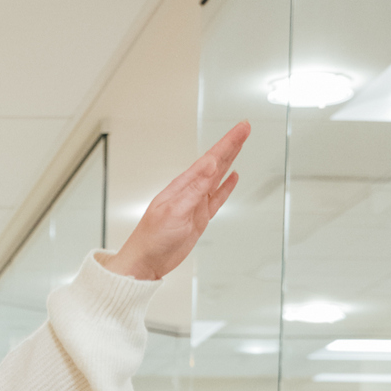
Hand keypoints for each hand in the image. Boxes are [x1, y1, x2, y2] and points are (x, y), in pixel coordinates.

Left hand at [102, 122, 249, 281]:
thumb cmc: (152, 238)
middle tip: (245, 128)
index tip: (241, 129)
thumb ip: (195, 189)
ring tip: (240, 145)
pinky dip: (226, 188)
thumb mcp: (175, 211)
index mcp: (183, 186)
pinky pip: (217, 198)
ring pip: (218, 177)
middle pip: (216, 163)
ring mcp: (195, 204)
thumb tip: (210, 165)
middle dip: (231, 145)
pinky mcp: (199, 218)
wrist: (146, 262)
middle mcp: (190, 191)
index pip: (210, 159)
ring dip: (230, 161)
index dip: (227, 143)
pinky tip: (232, 178)